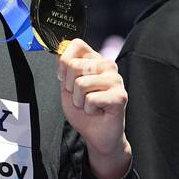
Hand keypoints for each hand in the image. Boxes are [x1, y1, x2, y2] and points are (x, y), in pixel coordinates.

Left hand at [56, 38, 130, 178]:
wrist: (96, 134)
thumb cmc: (83, 110)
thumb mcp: (67, 86)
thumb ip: (64, 67)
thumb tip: (58, 49)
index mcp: (95, 60)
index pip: (77, 44)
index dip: (64, 61)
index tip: (64, 78)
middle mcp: (107, 66)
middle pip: (75, 65)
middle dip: (70, 87)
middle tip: (80, 97)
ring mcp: (116, 80)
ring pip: (81, 84)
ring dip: (79, 100)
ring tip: (89, 105)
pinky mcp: (120, 96)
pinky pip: (91, 99)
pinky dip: (88, 109)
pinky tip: (97, 111)